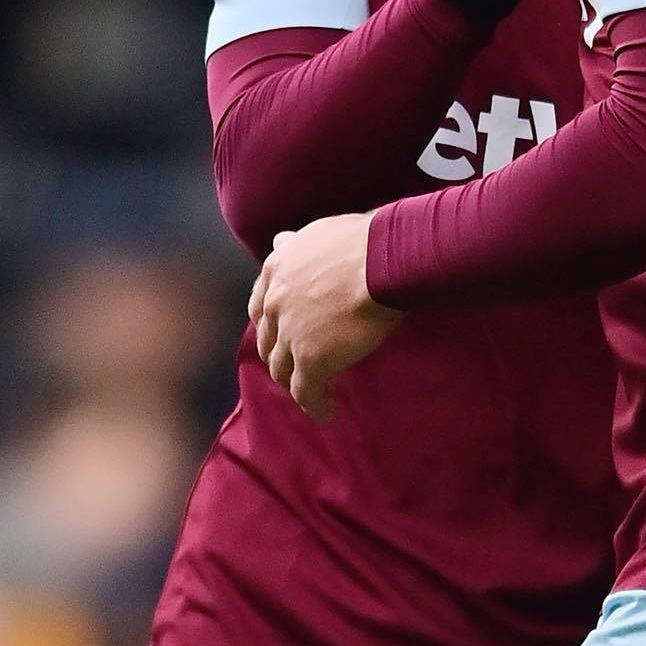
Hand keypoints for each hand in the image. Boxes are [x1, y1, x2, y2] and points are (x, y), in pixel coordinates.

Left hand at [248, 213, 400, 419]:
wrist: (384, 258)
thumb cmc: (365, 240)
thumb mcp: (319, 233)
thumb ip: (296, 244)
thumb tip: (279, 239)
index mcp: (275, 269)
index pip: (260, 305)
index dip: (271, 323)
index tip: (282, 333)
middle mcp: (275, 302)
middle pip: (268, 340)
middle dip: (279, 355)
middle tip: (295, 365)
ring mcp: (290, 333)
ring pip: (282, 369)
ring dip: (293, 382)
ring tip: (311, 390)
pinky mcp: (312, 360)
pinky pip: (306, 392)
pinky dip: (315, 405)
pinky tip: (327, 413)